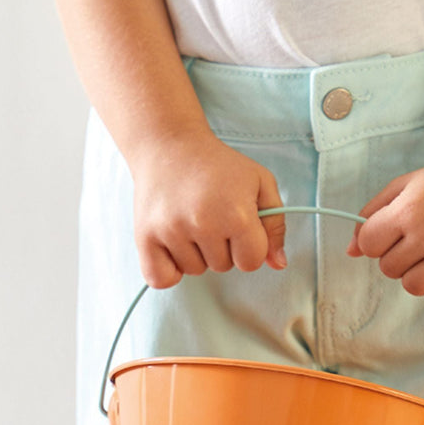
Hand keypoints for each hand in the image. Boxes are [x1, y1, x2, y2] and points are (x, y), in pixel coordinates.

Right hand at [130, 131, 286, 288]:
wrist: (170, 145)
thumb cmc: (218, 165)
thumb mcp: (260, 183)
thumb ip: (275, 225)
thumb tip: (278, 264)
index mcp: (236, 214)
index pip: (251, 262)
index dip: (249, 247)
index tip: (239, 228)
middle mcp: (203, 224)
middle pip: (222, 267)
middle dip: (221, 248)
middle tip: (211, 217)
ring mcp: (171, 231)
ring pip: (194, 271)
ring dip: (195, 254)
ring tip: (190, 222)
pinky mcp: (146, 237)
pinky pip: (160, 279)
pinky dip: (168, 272)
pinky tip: (173, 249)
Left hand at [346, 151, 423, 309]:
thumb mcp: (405, 186)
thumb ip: (371, 215)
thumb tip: (351, 252)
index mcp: (409, 210)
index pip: (369, 245)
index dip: (377, 240)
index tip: (395, 230)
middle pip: (388, 268)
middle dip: (398, 256)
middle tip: (422, 237)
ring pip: (411, 287)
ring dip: (416, 275)